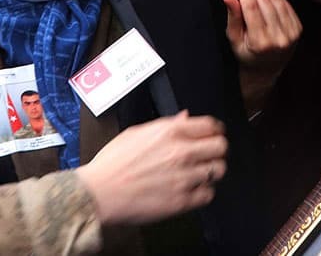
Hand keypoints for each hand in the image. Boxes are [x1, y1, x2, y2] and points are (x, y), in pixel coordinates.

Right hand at [77, 112, 226, 225]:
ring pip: (218, 171)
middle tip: (208, 155)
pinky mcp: (182, 201)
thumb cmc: (113, 162)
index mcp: (170, 132)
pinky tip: (190, 190)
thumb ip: (166, 125)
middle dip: (216, 150)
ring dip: (210, 172)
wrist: (99, 192)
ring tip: (197, 174)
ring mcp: (184, 178)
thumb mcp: (137, 133)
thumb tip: (186, 118)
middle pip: (221, 147)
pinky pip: (208, 194)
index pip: (211, 125)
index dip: (215, 129)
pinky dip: (202, 192)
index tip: (213, 134)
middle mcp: (182, 152)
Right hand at [222, 0, 301, 68]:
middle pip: (263, 0)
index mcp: (260, 42)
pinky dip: (275, 2)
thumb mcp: (234, 38)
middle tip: (246, 7)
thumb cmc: (246, 54)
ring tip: (258, 11)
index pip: (251, 7)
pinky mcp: (298, 29)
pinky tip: (269, 12)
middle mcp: (279, 38)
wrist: (266, 70)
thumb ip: (233, 16)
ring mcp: (291, 34)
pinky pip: (285, 2)